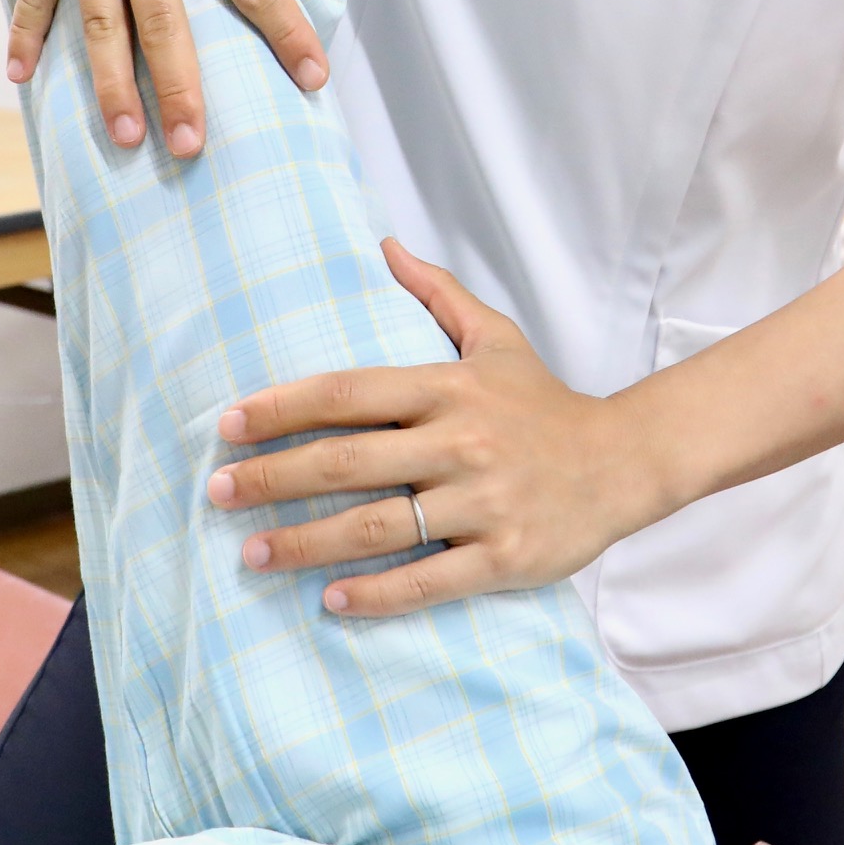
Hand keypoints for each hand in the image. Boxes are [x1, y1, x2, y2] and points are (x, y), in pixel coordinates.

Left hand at [206, 240, 663, 615]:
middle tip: (217, 492)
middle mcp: (460, 442)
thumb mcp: (497, 338)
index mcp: (449, 387)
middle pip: (345, 460)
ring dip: (305, 543)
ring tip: (251, 554)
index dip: (282, 406)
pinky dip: (376, 594)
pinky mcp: (505, 556)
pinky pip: (428, 580)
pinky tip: (330, 599)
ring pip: (376, 526)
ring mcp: (482, 502)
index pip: (348, 392)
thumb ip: (437, 294)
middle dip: (272, 479)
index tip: (229, 425)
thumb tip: (383, 245)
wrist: (626, 461)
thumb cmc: (546, 403)